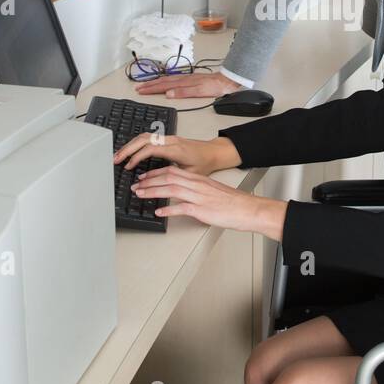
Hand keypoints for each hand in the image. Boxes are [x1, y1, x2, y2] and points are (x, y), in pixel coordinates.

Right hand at [113, 133, 239, 175]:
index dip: (136, 156)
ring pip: (144, 136)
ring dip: (130, 145)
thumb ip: (174, 176)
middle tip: (115, 159)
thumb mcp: (191, 174)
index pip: (150, 148)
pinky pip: (148, 137)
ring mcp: (169, 137)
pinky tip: (130, 151)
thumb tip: (156, 183)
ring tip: (119, 155)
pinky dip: (136, 143)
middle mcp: (171, 140)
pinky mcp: (167, 138)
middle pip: (143, 139)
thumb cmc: (205, 163)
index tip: (128, 166)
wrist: (214, 152)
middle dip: (127, 149)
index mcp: (176, 149)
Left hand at [130, 164, 286, 239]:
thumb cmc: (232, 202)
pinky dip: (168, 209)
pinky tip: (159, 212)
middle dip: (149, 181)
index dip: (155, 173)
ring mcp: (199, 196)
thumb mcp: (212, 190)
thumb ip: (197, 189)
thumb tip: (182, 194)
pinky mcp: (202, 209)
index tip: (144, 177)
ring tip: (141, 195)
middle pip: (168, 177)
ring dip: (153, 191)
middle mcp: (197, 185)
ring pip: (171, 189)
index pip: (172, 171)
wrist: (248, 209)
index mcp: (199, 179)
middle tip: (136, 186)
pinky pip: (182, 208)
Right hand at [133, 71, 241, 98]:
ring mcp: (186, 78)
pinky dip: (165, 80)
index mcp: (183, 82)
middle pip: (162, 81)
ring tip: (147, 84)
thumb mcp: (200, 91)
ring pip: (166, 79)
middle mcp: (183, 79)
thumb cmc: (215, 87)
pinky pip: (172, 79)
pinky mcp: (190, 79)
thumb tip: (168, 94)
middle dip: (149, 85)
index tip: (140, 90)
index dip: (151, 88)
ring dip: (155, 82)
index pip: (163, 86)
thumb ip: (184, 92)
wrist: (227, 80)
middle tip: (138, 87)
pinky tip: (165, 82)